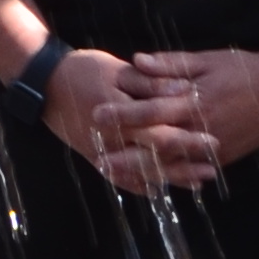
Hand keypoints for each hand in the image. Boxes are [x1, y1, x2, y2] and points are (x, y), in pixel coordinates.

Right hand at [40, 48, 201, 192]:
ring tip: (198, 182)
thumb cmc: (83, 70)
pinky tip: (162, 188)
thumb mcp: (118, 70)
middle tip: (213, 167)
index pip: (160, 130)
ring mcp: (101, 152)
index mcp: (121, 113)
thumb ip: (152, 82)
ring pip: (141, 172)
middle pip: (155, 155)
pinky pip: (121, 178)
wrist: (44, 83)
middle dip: (185, 162)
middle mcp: (112, 139)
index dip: (187, 137)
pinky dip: (142, 184)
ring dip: (171, 178)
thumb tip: (184, 90)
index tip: (214, 140)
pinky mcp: (94, 158)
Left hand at [111, 42, 258, 180]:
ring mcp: (211, 148)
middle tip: (97, 158)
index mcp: (194, 102)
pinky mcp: (221, 158)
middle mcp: (200, 129)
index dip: (122, 114)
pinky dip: (167, 178)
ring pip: (169, 165)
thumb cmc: (242, 69)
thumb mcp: (206, 60)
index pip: (150, 111)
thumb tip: (136, 61)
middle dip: (124, 154)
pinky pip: (189, 172)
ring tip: (113, 172)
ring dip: (139, 170)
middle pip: (154, 147)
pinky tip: (146, 182)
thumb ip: (170, 64)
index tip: (96, 114)